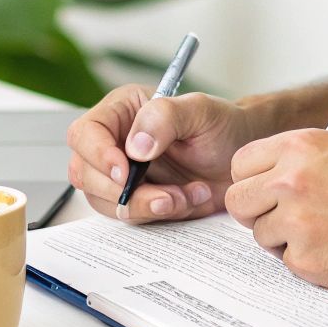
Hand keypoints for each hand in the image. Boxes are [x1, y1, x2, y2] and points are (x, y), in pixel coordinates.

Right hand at [66, 84, 253, 222]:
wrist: (242, 159)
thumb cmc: (223, 126)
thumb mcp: (200, 111)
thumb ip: (165, 118)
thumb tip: (134, 147)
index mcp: (122, 111)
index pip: (85, 133)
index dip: (97, 154)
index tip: (125, 171)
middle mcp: (115, 142)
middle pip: (86, 173)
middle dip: (124, 191)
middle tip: (166, 194)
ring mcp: (123, 174)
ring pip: (105, 201)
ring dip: (145, 206)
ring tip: (185, 195)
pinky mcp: (137, 198)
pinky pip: (131, 215)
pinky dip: (159, 213)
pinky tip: (189, 198)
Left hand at [224, 129, 327, 293]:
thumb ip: (306, 159)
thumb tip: (274, 170)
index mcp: (302, 147)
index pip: (242, 163)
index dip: (253, 178)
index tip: (263, 187)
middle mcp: (291, 181)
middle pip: (238, 201)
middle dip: (257, 210)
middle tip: (282, 216)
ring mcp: (296, 223)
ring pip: (262, 234)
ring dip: (285, 238)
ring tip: (327, 231)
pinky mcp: (305, 260)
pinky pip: (287, 260)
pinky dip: (308, 260)